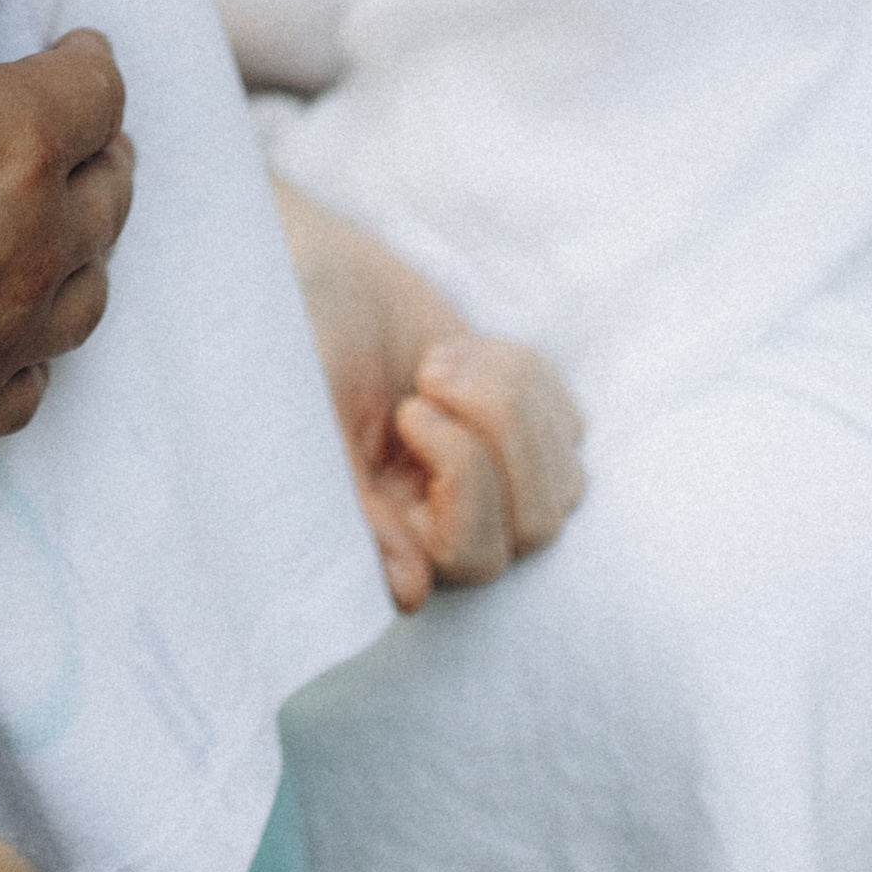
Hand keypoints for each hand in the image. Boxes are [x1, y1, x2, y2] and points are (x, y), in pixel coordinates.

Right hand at [0, 17, 134, 497]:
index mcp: (11, 138)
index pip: (97, 89)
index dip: (86, 59)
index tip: (70, 49)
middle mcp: (32, 243)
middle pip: (110, 189)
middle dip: (99, 150)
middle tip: (77, 135)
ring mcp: (1, 340)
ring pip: (85, 290)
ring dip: (80, 249)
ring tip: (55, 229)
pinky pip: (30, 383)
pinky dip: (30, 349)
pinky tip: (4, 335)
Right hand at [275, 178, 584, 608]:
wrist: (319, 278)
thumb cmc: (301, 348)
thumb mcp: (313, 416)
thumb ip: (355, 506)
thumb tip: (410, 593)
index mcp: (388, 536)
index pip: (467, 560)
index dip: (462, 490)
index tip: (409, 411)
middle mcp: (446, 528)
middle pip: (532, 527)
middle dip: (491, 434)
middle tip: (426, 376)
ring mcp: (496, 486)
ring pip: (564, 485)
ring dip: (510, 401)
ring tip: (438, 361)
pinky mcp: (527, 436)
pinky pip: (570, 429)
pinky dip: (526, 378)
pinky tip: (462, 353)